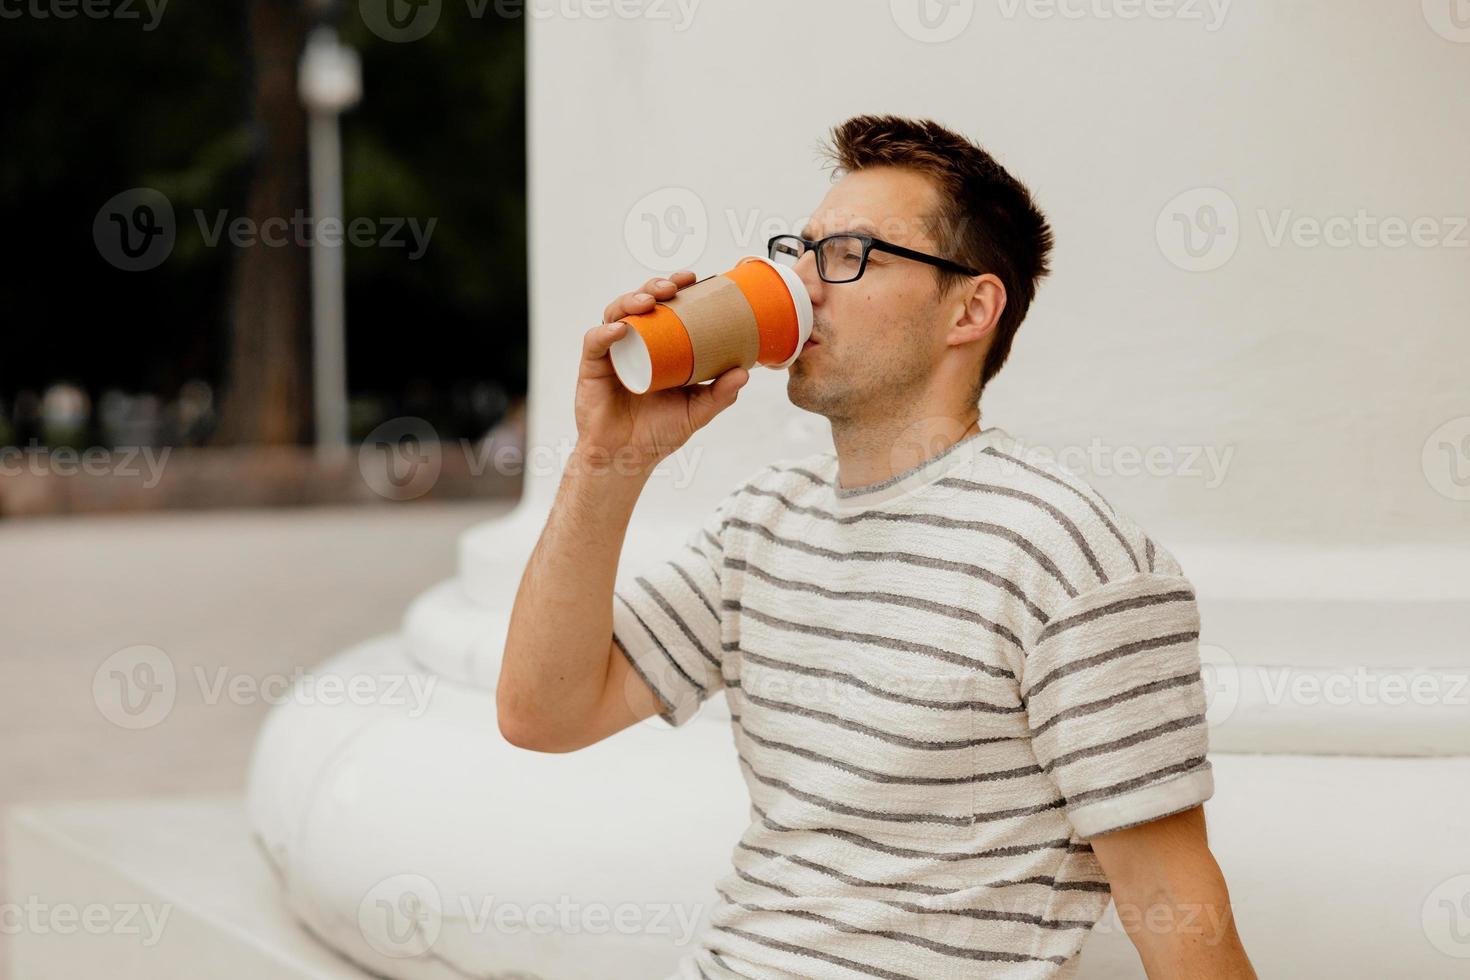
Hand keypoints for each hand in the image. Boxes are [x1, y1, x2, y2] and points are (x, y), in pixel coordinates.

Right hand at [574, 271, 749, 475]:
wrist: (626, 458)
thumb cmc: (659, 432)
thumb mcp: (696, 412)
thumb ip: (719, 395)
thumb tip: (744, 372)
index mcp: (658, 346)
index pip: (666, 308)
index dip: (677, 288)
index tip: (694, 278)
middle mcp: (634, 343)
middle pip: (640, 303)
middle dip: (655, 287)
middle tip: (674, 287)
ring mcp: (612, 352)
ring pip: (616, 313)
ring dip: (631, 300)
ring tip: (650, 301)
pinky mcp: (592, 366)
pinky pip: (595, 341)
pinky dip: (606, 331)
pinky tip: (621, 329)